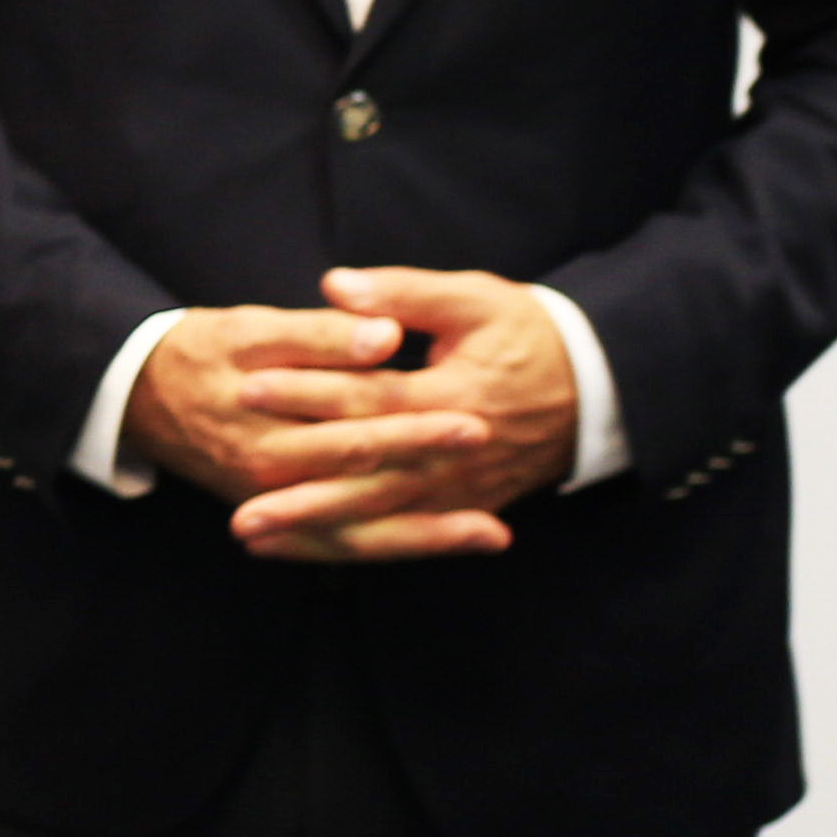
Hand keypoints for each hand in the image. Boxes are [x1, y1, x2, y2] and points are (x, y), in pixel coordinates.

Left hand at [216, 268, 577, 564]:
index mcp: (454, 395)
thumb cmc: (528, 334)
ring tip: (253, 536)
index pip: (368, 397)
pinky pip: (402, 535)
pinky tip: (300, 549)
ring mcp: (462, 487)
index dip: (308, 392)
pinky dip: (352, 545)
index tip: (248, 388)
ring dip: (316, 530)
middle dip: (302, 492)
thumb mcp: (475, 300)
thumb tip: (336, 286)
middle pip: (368, 476)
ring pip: (380, 517)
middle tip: (239, 500)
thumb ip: (403, 294)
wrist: (597, 388)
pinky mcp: (465, 506)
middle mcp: (455, 453)